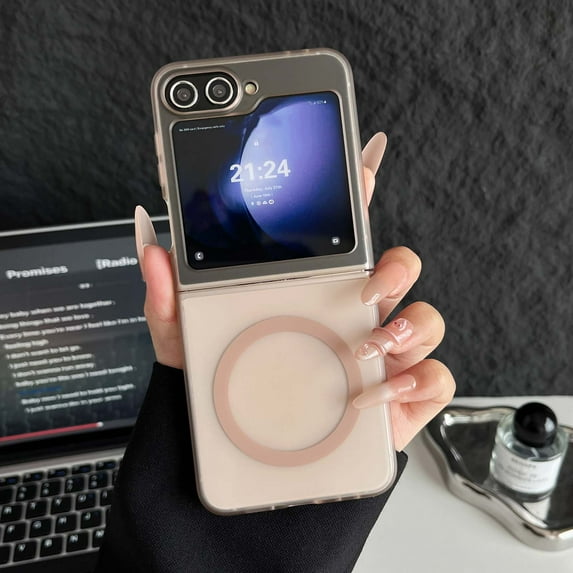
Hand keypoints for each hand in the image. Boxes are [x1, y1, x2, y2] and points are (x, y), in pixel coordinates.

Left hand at [135, 132, 454, 450]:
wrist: (246, 458)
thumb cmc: (225, 393)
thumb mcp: (188, 340)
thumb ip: (169, 296)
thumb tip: (152, 248)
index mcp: (315, 293)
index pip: (346, 237)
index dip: (360, 195)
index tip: (364, 160)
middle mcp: (354, 318)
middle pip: (399, 271)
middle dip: (396, 266)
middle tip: (364, 284)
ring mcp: (381, 358)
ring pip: (426, 319)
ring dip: (410, 323)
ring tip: (366, 344)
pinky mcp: (400, 399)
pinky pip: (436, 379)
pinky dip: (418, 380)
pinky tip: (378, 391)